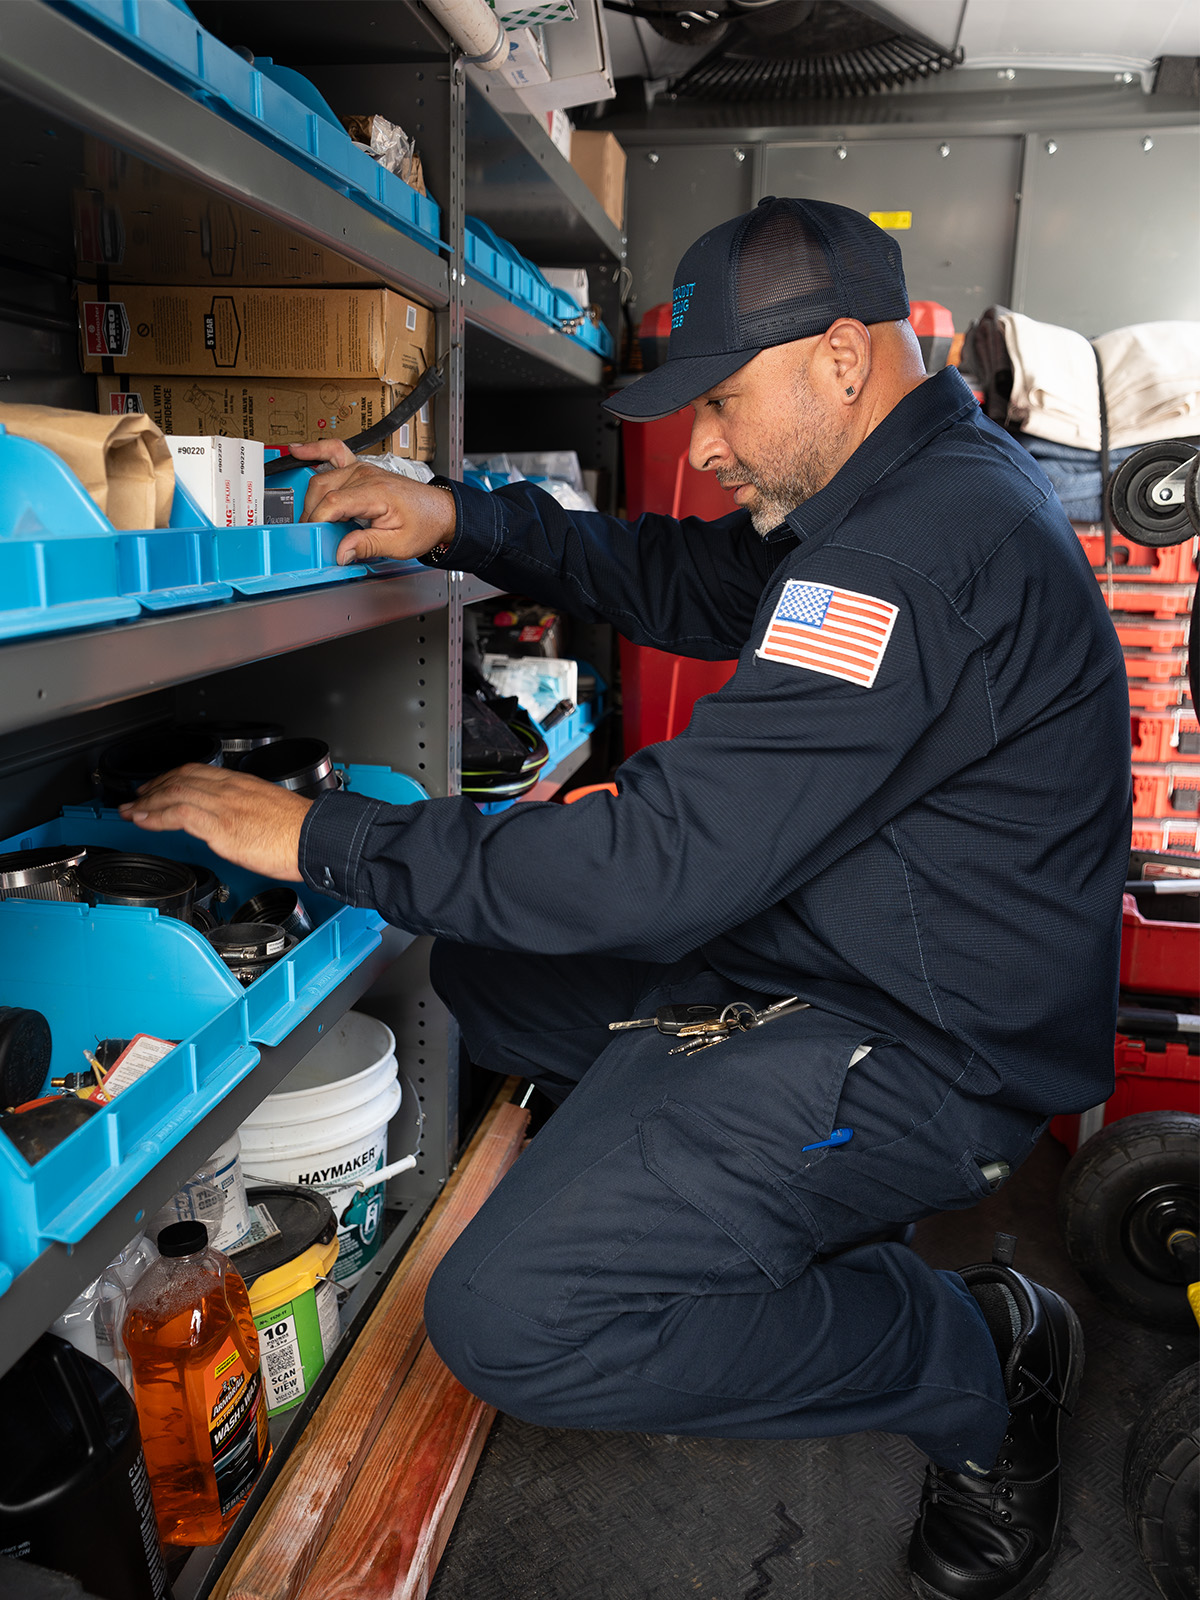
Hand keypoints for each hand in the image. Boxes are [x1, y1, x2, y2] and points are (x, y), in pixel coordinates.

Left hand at [118, 765, 310, 881]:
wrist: (315, 839)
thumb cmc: (301, 831)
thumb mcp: (272, 811)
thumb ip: (248, 812)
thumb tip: (236, 825)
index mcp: (243, 784)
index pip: (197, 772)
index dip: (171, 778)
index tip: (157, 787)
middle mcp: (230, 790)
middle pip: (180, 779)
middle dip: (153, 788)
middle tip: (136, 799)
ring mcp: (224, 806)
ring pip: (174, 793)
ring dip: (146, 802)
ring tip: (129, 811)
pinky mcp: (221, 826)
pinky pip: (178, 814)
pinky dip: (155, 816)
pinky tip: (142, 820)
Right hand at [288, 440, 455, 564]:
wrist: (440, 511)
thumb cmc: (424, 524)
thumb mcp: (399, 544)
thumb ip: (367, 546)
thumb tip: (341, 552)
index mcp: (375, 492)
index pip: (333, 503)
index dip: (318, 522)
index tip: (313, 538)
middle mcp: (366, 475)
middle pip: (322, 490)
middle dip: (311, 515)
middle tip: (312, 537)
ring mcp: (362, 468)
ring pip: (322, 479)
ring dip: (311, 499)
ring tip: (310, 520)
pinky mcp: (361, 468)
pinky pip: (334, 452)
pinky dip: (315, 450)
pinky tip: (298, 450)